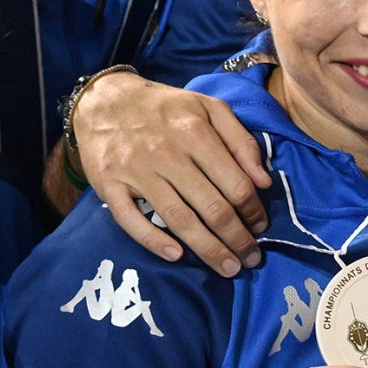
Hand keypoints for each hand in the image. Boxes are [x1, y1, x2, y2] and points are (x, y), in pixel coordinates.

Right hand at [68, 70, 271, 277]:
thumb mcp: (209, 108)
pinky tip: (176, 256)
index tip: (261, 227)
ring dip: (207, 249)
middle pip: (212, 208)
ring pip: (178, 219)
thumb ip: (241, 141)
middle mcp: (167, 154)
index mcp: (196, 133)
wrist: (103, 99)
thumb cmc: (164, 107)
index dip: (253, 212)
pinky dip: (154, 241)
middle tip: (251, 258)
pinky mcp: (108, 185)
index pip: (235, 184)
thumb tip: (263, 181)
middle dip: (237, 239)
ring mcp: (136, 171)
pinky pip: (131, 220)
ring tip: (227, 268)